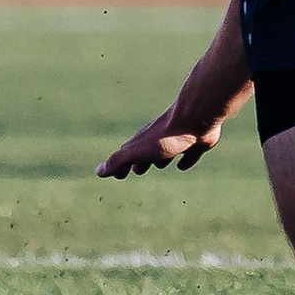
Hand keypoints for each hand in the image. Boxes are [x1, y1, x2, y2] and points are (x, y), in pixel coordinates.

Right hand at [97, 98, 226, 179]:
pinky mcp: (196, 144)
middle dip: (141, 162)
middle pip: (147, 153)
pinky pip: (189, 155)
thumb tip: (98, 172)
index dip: (121, 166)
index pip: (128, 157)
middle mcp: (159, 140)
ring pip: (167, 152)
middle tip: (137, 171)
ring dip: (161, 160)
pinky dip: (185, 160)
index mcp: (143, 143)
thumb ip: (119, 161)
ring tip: (159, 164)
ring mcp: (179, 141)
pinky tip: (183, 164)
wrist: (195, 118)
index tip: (117, 175)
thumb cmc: (164, 136)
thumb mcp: (137, 151)